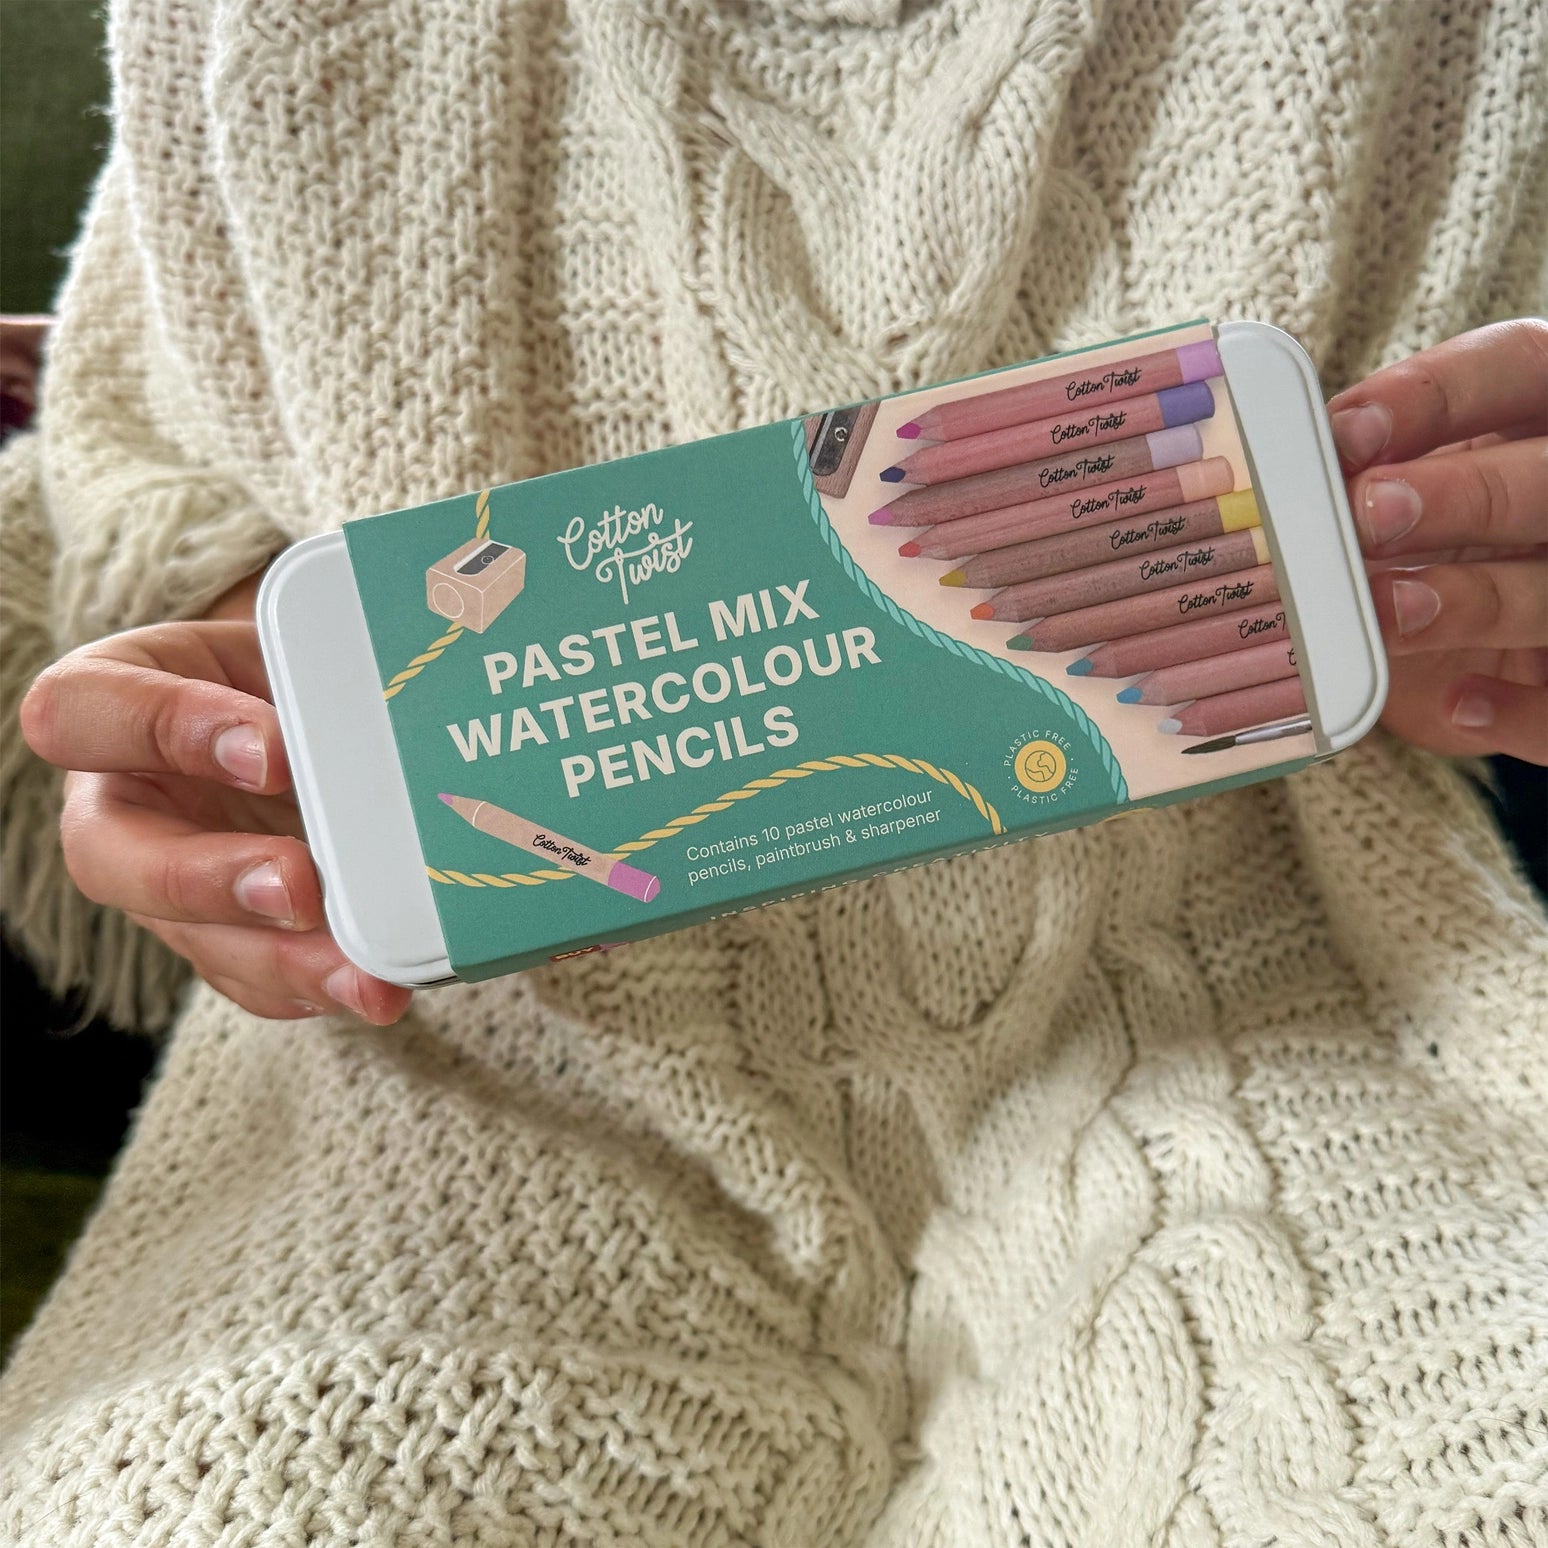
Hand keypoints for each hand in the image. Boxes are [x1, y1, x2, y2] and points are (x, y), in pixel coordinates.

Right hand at [20, 580, 411, 1024]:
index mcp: (108, 706)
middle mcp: (119, 804)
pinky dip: (312, 989)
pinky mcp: (219, 936)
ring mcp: (163, 882)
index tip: (275, 749)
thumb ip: (306, 664)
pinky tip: (369, 989)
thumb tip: (394, 696)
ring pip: (190, 939)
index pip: (82, 713)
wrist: (299, 711)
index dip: (169, 729)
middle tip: (301, 888)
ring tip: (365, 980)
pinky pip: (250, 980)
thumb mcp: (283, 643)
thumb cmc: (278, 670)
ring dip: (282, 963)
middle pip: (113, 859)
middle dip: (211, 879)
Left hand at [1328, 318, 1546, 763]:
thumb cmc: (1418, 545)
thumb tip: (1285, 481)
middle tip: (1370, 513)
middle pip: (1543, 480)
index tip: (1346, 432)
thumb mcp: (1393, 495)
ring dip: (1476, 599)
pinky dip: (1517, 708)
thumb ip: (1363, 476)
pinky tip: (1459, 702)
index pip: (1511, 370)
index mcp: (1534, 418)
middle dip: (1463, 494)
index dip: (1435, 395)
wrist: (1468, 652)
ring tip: (1390, 607)